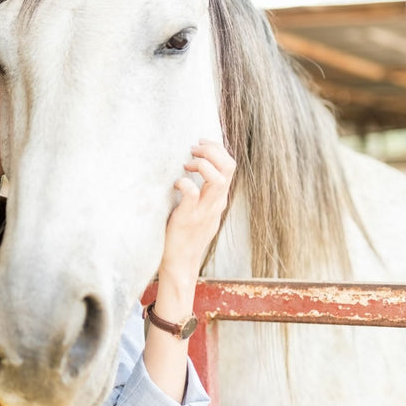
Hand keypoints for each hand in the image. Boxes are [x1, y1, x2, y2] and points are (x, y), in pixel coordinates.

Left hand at [159, 139, 234, 284]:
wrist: (180, 262)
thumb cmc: (186, 233)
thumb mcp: (202, 210)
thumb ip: (205, 192)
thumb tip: (196, 169)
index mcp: (219, 199)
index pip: (230, 166)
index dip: (218, 149)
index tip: (200, 144)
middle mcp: (216, 203)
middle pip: (229, 167)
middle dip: (213, 150)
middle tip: (194, 148)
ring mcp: (204, 211)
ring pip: (218, 180)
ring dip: (203, 165)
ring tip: (187, 163)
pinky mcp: (188, 218)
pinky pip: (192, 194)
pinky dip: (184, 183)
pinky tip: (175, 184)